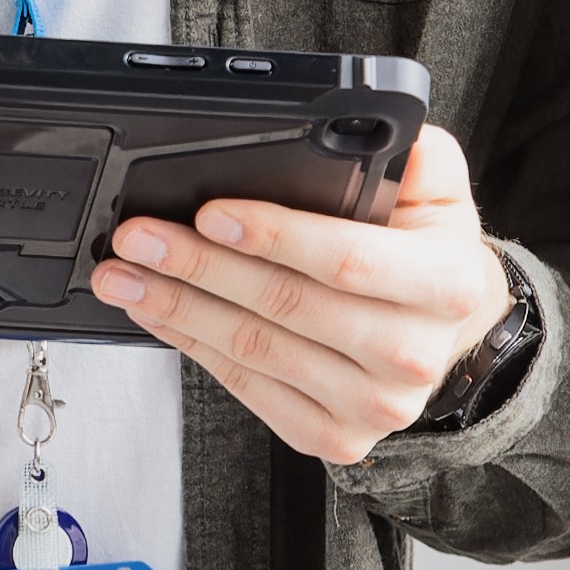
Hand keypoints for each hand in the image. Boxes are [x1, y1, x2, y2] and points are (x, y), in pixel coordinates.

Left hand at [90, 122, 513, 465]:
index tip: (208, 211)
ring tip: (122, 275)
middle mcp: (414, 355)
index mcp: (445, 285)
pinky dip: (192, 345)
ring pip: (255, 350)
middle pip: (285, 306)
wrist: (447, 334)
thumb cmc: (427, 251)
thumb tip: (382, 132)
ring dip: (176, 308)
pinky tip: (156, 314)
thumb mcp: (438, 190)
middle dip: (197, 266)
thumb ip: (417, 156)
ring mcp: (375, 407)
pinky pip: (248, 389)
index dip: (273, 235)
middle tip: (136, 237)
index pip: (346, 260)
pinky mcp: (335, 437)